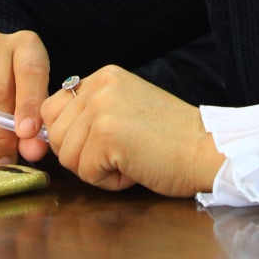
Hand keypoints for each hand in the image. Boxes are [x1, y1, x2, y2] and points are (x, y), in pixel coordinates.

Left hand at [38, 66, 224, 197]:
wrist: (209, 150)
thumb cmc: (173, 140)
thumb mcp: (126, 110)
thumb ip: (92, 113)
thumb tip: (49, 135)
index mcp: (104, 76)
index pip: (52, 109)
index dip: (71, 136)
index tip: (102, 145)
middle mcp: (99, 86)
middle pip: (56, 135)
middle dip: (82, 156)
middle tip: (122, 154)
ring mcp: (101, 108)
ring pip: (67, 156)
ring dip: (96, 170)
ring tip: (132, 160)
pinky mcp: (107, 135)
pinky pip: (85, 173)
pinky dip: (109, 182)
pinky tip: (136, 169)